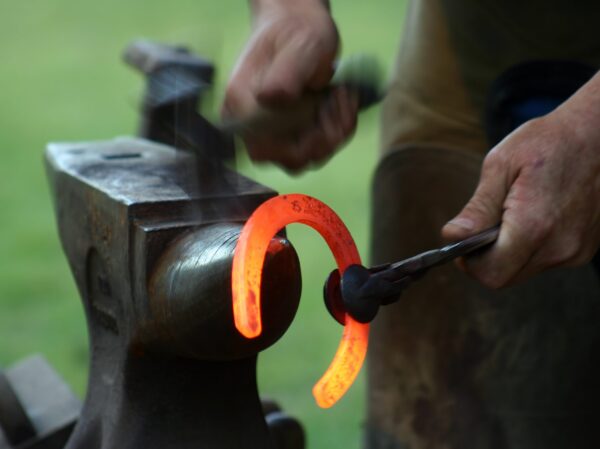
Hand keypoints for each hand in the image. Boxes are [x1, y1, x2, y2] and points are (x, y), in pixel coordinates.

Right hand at [223, 0, 357, 172]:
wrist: (301, 27)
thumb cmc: (296, 32)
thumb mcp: (298, 47)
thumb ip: (285, 74)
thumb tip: (271, 99)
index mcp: (243, 106)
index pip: (263, 148)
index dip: (296, 141)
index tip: (319, 106)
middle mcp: (254, 126)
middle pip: (290, 159)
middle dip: (322, 136)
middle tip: (336, 100)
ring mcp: (275, 133)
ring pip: (308, 157)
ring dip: (334, 132)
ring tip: (340, 96)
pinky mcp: (294, 135)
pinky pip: (318, 149)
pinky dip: (338, 129)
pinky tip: (341, 102)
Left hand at [442, 82, 599, 287]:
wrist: (598, 135)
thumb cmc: (547, 143)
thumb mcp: (501, 165)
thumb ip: (477, 208)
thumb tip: (453, 237)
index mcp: (534, 226)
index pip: (491, 273)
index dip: (470, 263)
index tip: (464, 242)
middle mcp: (559, 246)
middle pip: (506, 277)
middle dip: (486, 258)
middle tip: (483, 227)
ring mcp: (575, 251)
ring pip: (523, 271)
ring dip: (508, 253)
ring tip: (512, 215)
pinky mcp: (584, 250)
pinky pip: (544, 261)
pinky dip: (529, 247)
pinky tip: (534, 218)